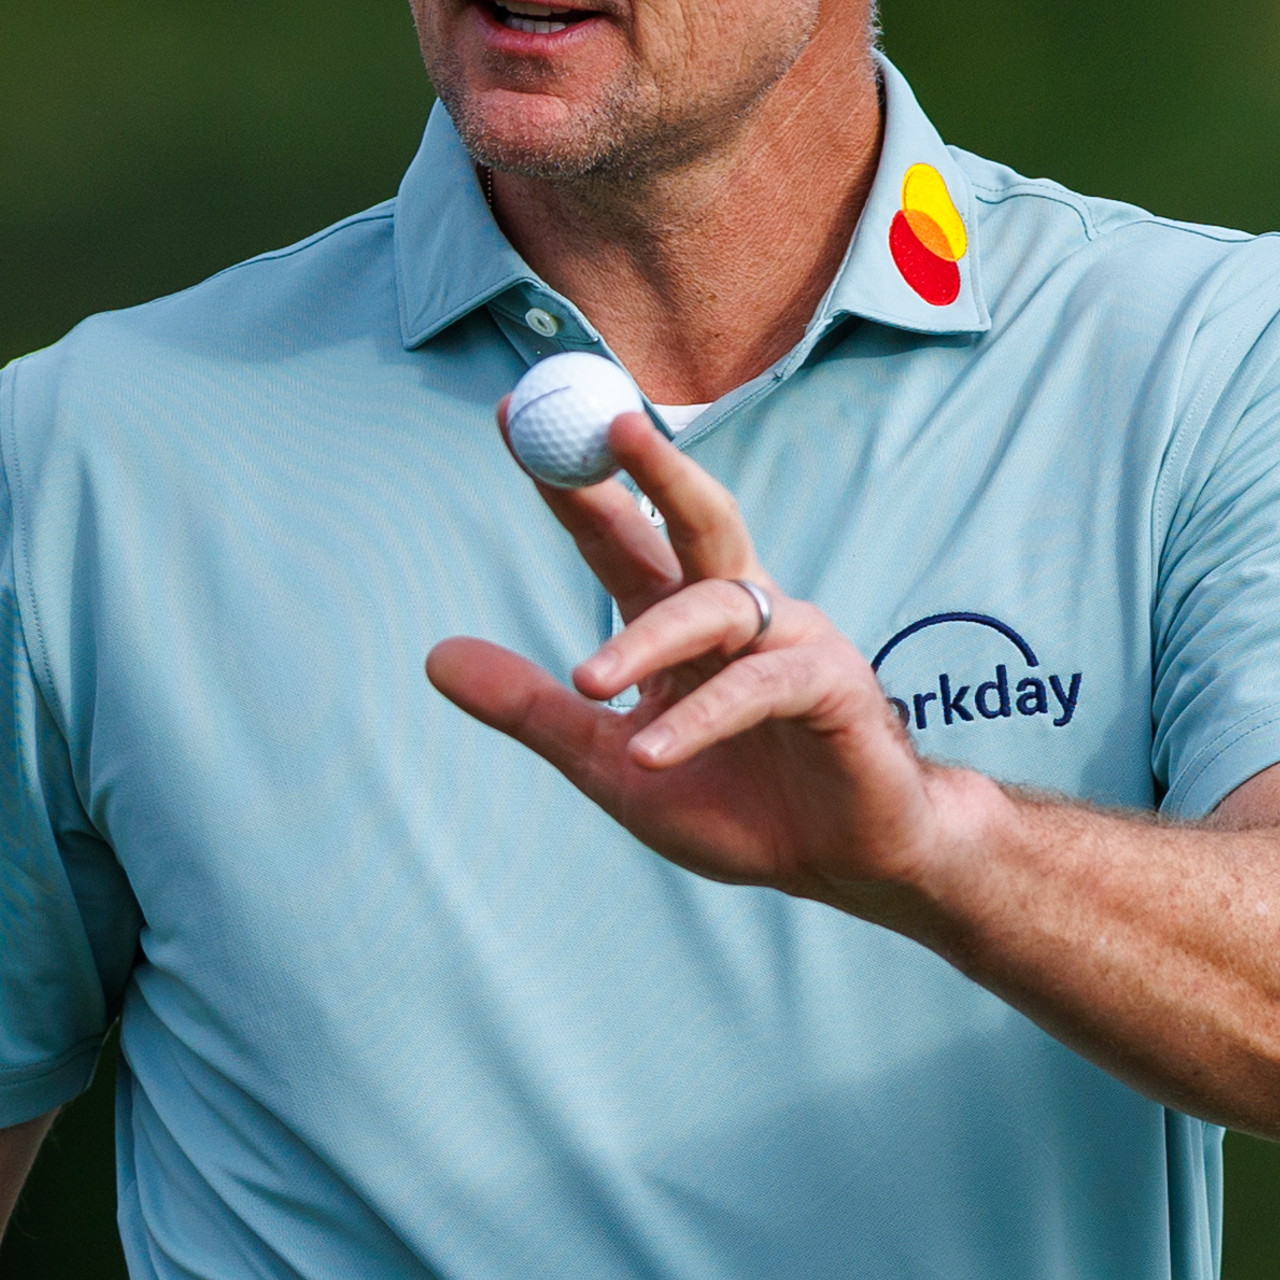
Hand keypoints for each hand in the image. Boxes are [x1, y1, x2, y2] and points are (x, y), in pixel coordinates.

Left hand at [426, 411, 998, 914]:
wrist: (846, 864)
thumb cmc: (741, 806)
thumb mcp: (611, 764)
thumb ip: (535, 710)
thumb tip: (433, 656)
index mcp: (684, 621)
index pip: (620, 537)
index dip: (573, 482)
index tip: (517, 416)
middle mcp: (741, 612)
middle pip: (697, 518)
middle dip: (654, 466)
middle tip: (606, 423)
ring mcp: (792, 642)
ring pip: (717, 607)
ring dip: (650, 639)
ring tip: (587, 679)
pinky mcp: (831, 687)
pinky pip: (758, 689)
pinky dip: (702, 720)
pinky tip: (651, 753)